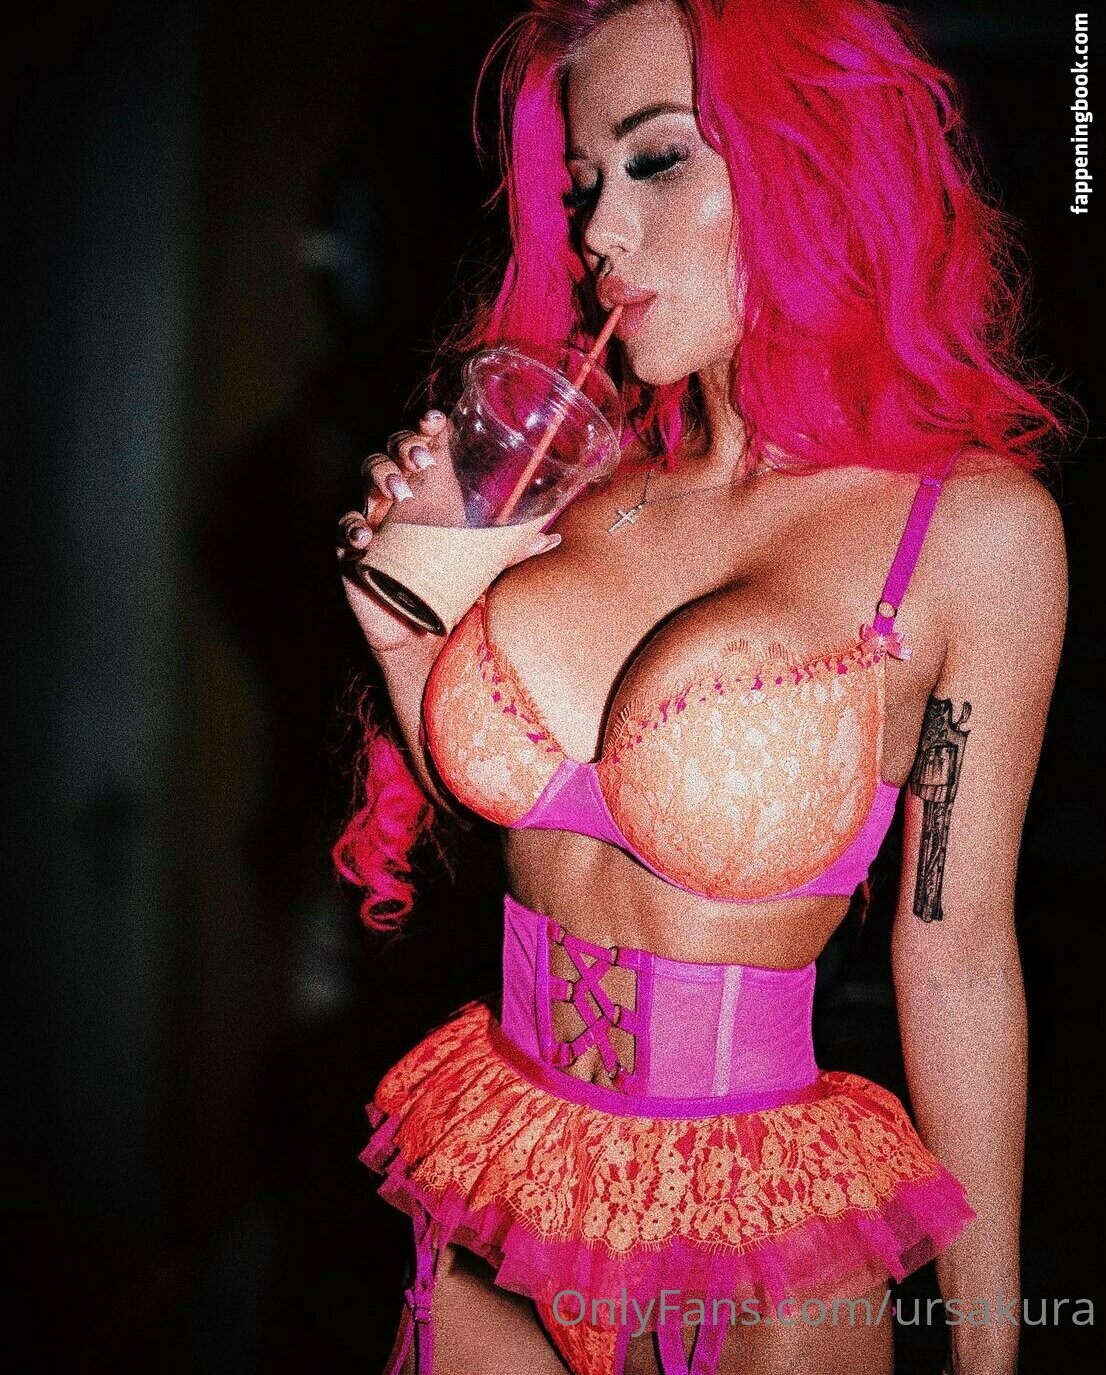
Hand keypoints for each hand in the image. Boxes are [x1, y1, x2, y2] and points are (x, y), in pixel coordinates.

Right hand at [336, 409, 561, 653]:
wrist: (422, 633)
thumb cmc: (452, 584)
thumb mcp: (486, 563)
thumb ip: (513, 548)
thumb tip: (553, 538)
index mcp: (428, 489)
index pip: (423, 444)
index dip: (425, 427)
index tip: (437, 421)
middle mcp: (398, 495)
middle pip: (392, 452)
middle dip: (403, 447)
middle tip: (421, 461)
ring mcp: (374, 517)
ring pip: (367, 478)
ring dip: (380, 476)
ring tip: (399, 490)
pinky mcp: (353, 549)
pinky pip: (344, 528)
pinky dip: (352, 528)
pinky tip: (366, 536)